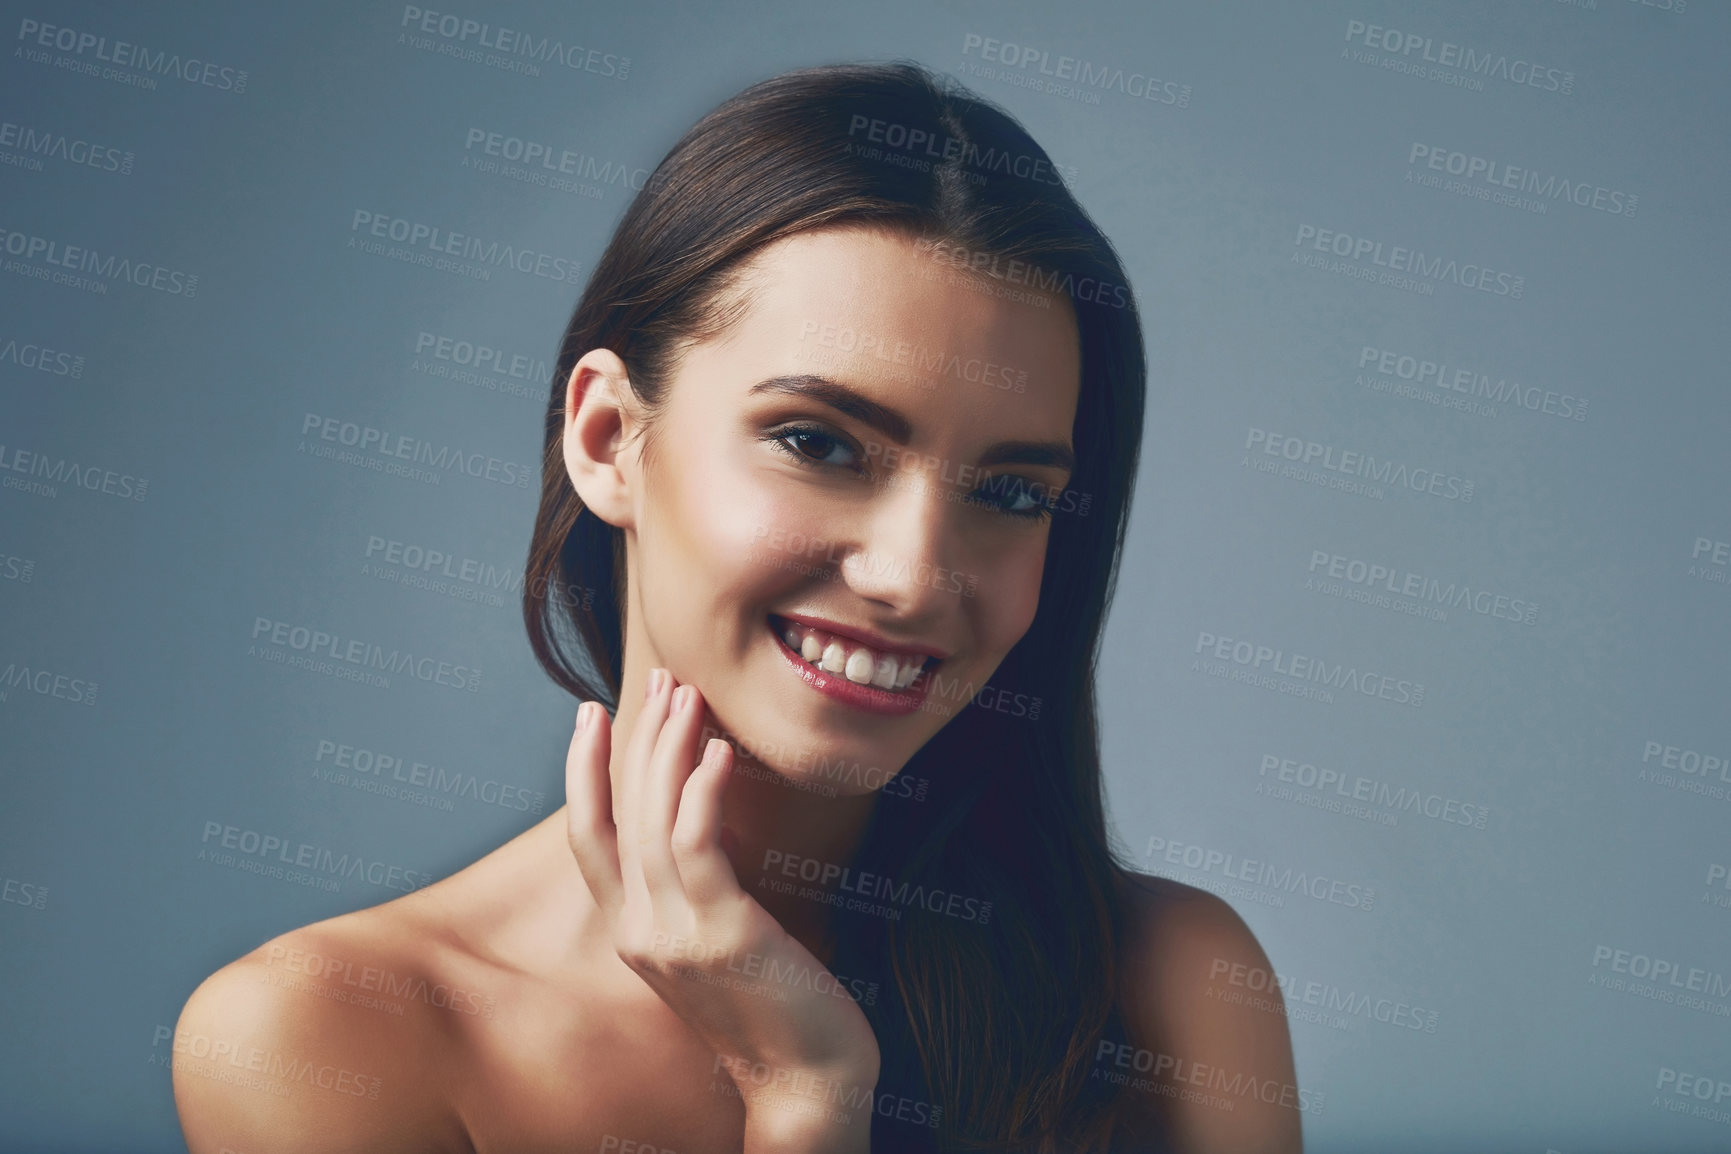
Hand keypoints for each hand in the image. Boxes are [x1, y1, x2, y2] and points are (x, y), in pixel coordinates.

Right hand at [564, 669, 881, 1144]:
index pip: (589, 837)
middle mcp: (639, 933)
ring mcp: (673, 936)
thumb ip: (695, 891)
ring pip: (655, 821)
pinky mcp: (720, 935)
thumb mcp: (716, 941)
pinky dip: (704, 792)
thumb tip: (697, 823)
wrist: (806, 1082)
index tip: (591, 713)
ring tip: (688, 696)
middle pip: (621, 814)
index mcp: (633, 932)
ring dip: (669, 749)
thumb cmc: (775, 1006)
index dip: (584, 772)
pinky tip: (718, 751)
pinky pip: (699, 847)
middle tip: (661, 679)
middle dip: (638, 738)